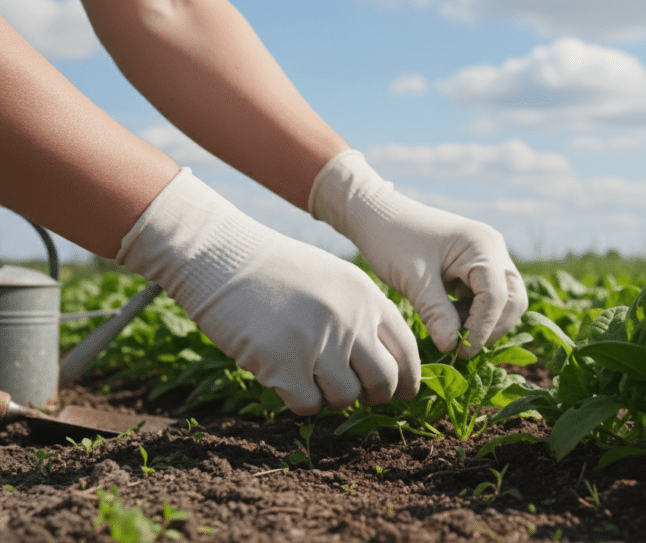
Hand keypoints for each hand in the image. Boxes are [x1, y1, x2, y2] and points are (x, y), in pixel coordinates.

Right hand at [117, 168, 419, 414]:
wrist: (222, 257)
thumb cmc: (276, 271)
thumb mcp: (334, 279)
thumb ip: (362, 313)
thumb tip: (385, 364)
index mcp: (366, 297)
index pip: (406, 349)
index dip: (408, 378)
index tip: (402, 393)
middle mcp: (350, 319)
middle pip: (383, 380)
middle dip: (375, 396)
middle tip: (358, 395)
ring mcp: (319, 342)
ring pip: (346, 397)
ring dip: (330, 397)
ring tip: (310, 376)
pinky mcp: (284, 364)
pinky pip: (308, 405)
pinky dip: (300, 401)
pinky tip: (286, 380)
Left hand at [309, 150, 527, 356]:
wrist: (377, 216)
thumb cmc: (392, 240)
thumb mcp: (413, 280)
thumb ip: (436, 313)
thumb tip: (453, 346)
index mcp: (482, 246)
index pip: (497, 296)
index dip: (482, 329)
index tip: (460, 351)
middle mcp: (493, 248)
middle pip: (513, 299)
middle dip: (492, 327)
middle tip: (461, 347)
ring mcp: (488, 256)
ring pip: (505, 300)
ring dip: (484, 322)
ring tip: (450, 331)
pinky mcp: (477, 265)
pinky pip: (489, 296)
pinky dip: (474, 313)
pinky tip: (448, 319)